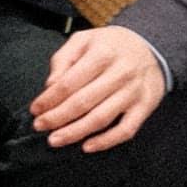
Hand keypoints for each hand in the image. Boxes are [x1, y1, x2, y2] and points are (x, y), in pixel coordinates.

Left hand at [31, 24, 171, 150]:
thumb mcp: (85, 40)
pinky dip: (106, 142)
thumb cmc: (111, 46)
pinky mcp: (144, 107)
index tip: (35, 109)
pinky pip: (126, 130)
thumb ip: (64, 58)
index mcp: (102, 53)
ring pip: (101, 119)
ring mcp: (133, 92)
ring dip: (75, 132)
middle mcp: (120, 73)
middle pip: (82, 102)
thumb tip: (50, 85)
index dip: (49, 99)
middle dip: (57, 118)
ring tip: (55, 139)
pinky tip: (87, 146)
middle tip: (40, 126)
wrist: (151, 47)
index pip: (69, 82)